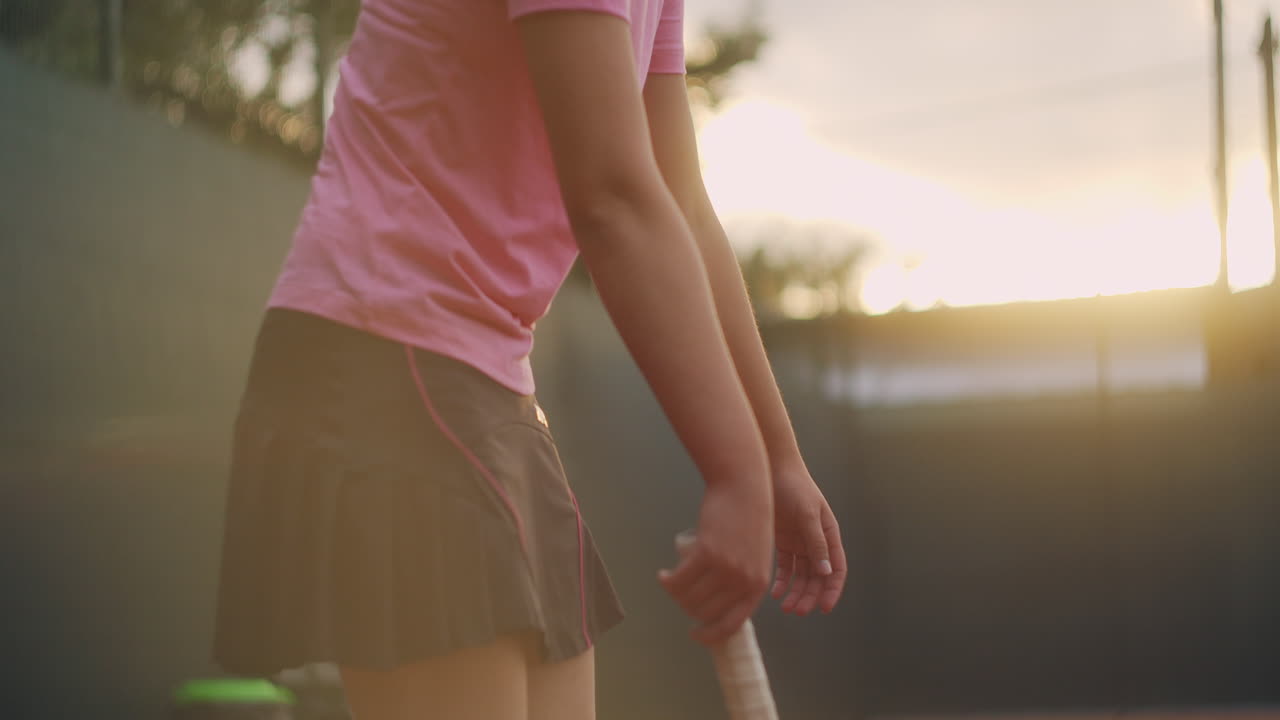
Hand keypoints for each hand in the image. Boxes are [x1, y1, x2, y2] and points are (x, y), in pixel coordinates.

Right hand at [659, 476, 773, 645]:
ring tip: (670, 583)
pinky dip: (667, 580)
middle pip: (705, 612)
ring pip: (690, 596)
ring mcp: (726, 568)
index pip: (731, 625)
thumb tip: (717, 604)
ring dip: (675, 594)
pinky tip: (662, 576)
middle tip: (679, 597)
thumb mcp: (756, 556)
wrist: (746, 489)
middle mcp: (743, 581)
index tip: (695, 633)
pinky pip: (680, 578)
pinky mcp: (707, 552)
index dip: (710, 634)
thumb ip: (742, 580)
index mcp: (757, 587)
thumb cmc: (750, 520)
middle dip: (687, 609)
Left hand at [770, 461, 845, 615]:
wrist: (770, 468)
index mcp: (829, 535)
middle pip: (817, 577)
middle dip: (810, 596)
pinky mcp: (782, 541)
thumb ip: (816, 541)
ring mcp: (799, 542)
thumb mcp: (807, 513)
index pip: (836, 569)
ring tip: (787, 608)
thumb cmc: (794, 486)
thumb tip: (826, 571)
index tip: (824, 608)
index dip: (832, 590)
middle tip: (798, 611)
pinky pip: (785, 567)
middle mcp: (816, 542)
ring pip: (801, 576)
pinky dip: (782, 582)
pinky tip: (776, 594)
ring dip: (796, 593)